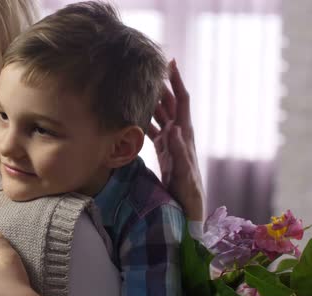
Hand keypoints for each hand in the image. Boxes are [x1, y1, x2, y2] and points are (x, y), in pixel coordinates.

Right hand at [148, 59, 204, 220]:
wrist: (188, 205)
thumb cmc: (188, 191)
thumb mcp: (184, 172)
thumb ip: (179, 150)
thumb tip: (173, 128)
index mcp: (185, 134)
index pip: (181, 100)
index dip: (177, 81)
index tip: (169, 63)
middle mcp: (179, 133)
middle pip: (170, 102)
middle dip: (162, 84)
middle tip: (149, 67)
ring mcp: (171, 140)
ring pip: (161, 112)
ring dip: (152, 98)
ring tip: (140, 85)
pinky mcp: (163, 148)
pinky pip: (153, 127)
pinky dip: (145, 117)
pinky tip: (134, 113)